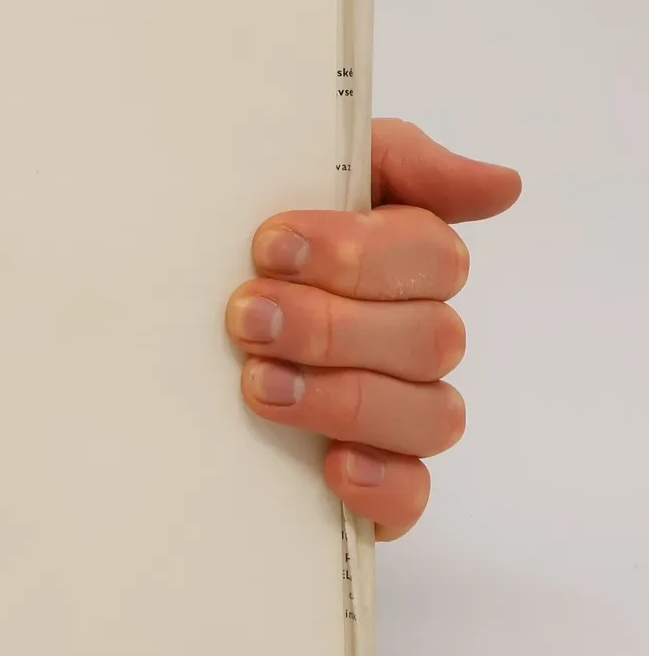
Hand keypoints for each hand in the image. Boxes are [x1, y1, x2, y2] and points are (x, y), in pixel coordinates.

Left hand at [228, 119, 519, 538]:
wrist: (154, 332)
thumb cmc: (244, 244)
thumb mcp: (299, 171)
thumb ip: (395, 161)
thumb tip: (502, 185)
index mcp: (404, 261)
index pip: (431, 255)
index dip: (356, 252)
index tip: (269, 245)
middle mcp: (413, 337)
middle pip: (428, 337)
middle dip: (331, 325)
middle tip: (246, 317)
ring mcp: (400, 412)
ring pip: (427, 414)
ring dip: (344, 397)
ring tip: (259, 384)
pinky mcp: (377, 481)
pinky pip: (411, 494)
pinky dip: (381, 483)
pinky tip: (331, 464)